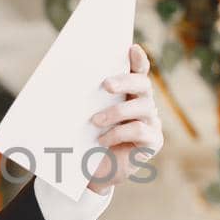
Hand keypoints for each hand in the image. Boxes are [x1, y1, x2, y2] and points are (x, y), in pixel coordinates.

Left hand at [87, 43, 164, 192]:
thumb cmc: (88, 139)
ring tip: (94, 121)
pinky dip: (119, 133)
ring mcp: (152, 121)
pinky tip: (103, 140)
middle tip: (105, 84)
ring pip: (143, 106)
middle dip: (125, 81)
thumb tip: (66, 80)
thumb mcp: (84, 116)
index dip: (138, 59)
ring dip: (116, 112)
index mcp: (129, 93)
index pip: (138, 70)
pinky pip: (140, 130)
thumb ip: (85, 98)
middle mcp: (144, 103)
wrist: (94, 172)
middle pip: (143, 84)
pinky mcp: (154, 140)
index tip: (131, 48)